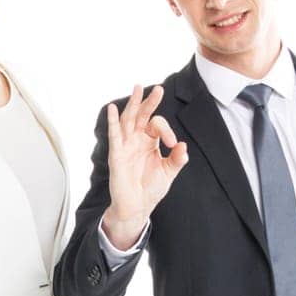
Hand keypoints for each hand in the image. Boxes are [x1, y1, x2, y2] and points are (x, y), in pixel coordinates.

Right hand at [102, 83, 187, 247]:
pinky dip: (112, 122)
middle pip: (142, 116)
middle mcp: (136, 140)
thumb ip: (177, 159)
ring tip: (137, 88)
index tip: (173, 144)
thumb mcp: (168, 172)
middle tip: (159, 89)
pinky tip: (112, 109)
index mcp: (148, 142)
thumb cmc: (150, 189)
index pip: (157, 125)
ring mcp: (125, 146)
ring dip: (133, 104)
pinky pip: (114, 136)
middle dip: (149, 102)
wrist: (137, 206)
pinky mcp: (116, 155)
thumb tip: (183, 146)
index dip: (167, 131)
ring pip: (128, 120)